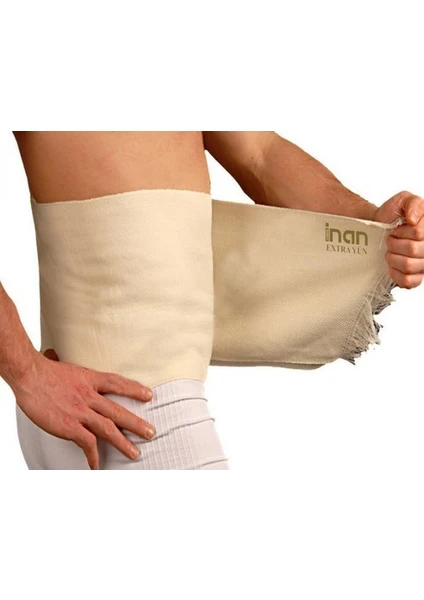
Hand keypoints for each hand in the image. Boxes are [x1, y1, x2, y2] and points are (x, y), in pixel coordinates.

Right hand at [13, 348, 155, 469]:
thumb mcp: (63, 365)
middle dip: (137, 424)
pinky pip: (87, 443)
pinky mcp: (69, 425)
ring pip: (108, 429)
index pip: (117, 383)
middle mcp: (89, 395)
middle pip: (118, 411)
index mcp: (89, 379)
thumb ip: (66, 368)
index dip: (134, 389)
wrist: (29, 375)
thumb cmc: (41, 370)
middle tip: (151, 433)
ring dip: (123, 443)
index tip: (149, 395)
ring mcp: (80, 412)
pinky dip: (93, 456)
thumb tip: (52, 354)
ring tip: (135, 454)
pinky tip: (97, 466)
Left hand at [373, 190, 423, 288]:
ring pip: (410, 266)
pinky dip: (396, 273)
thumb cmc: (392, 215)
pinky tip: (392, 266)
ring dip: (393, 257)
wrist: (378, 228)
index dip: (403, 231)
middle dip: (395, 243)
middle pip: (413, 250)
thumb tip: (414, 219)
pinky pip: (409, 281)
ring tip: (391, 251)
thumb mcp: (403, 200)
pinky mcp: (416, 279)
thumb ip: (413, 203)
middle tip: (391, 239)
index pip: (419, 234)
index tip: (397, 228)